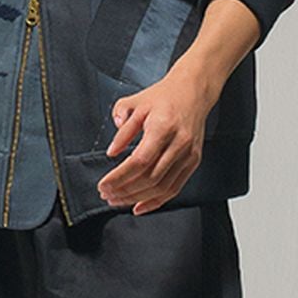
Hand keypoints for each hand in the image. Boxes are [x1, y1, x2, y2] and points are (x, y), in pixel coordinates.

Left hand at [98, 68, 213, 213]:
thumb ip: (122, 126)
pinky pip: (175, 188)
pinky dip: (156, 201)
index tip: (103, 185)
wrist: (194, 91)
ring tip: (118, 200)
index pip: (139, 161)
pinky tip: (139, 206)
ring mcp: (189, 154)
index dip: (120, 177)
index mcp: (162, 126)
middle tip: (106, 194)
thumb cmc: (164, 96)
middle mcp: (179, 143)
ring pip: (162, 187)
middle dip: (125, 191)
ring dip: (137, 198)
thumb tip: (112, 152)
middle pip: (150, 177)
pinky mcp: (193, 161)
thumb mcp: (136, 103)